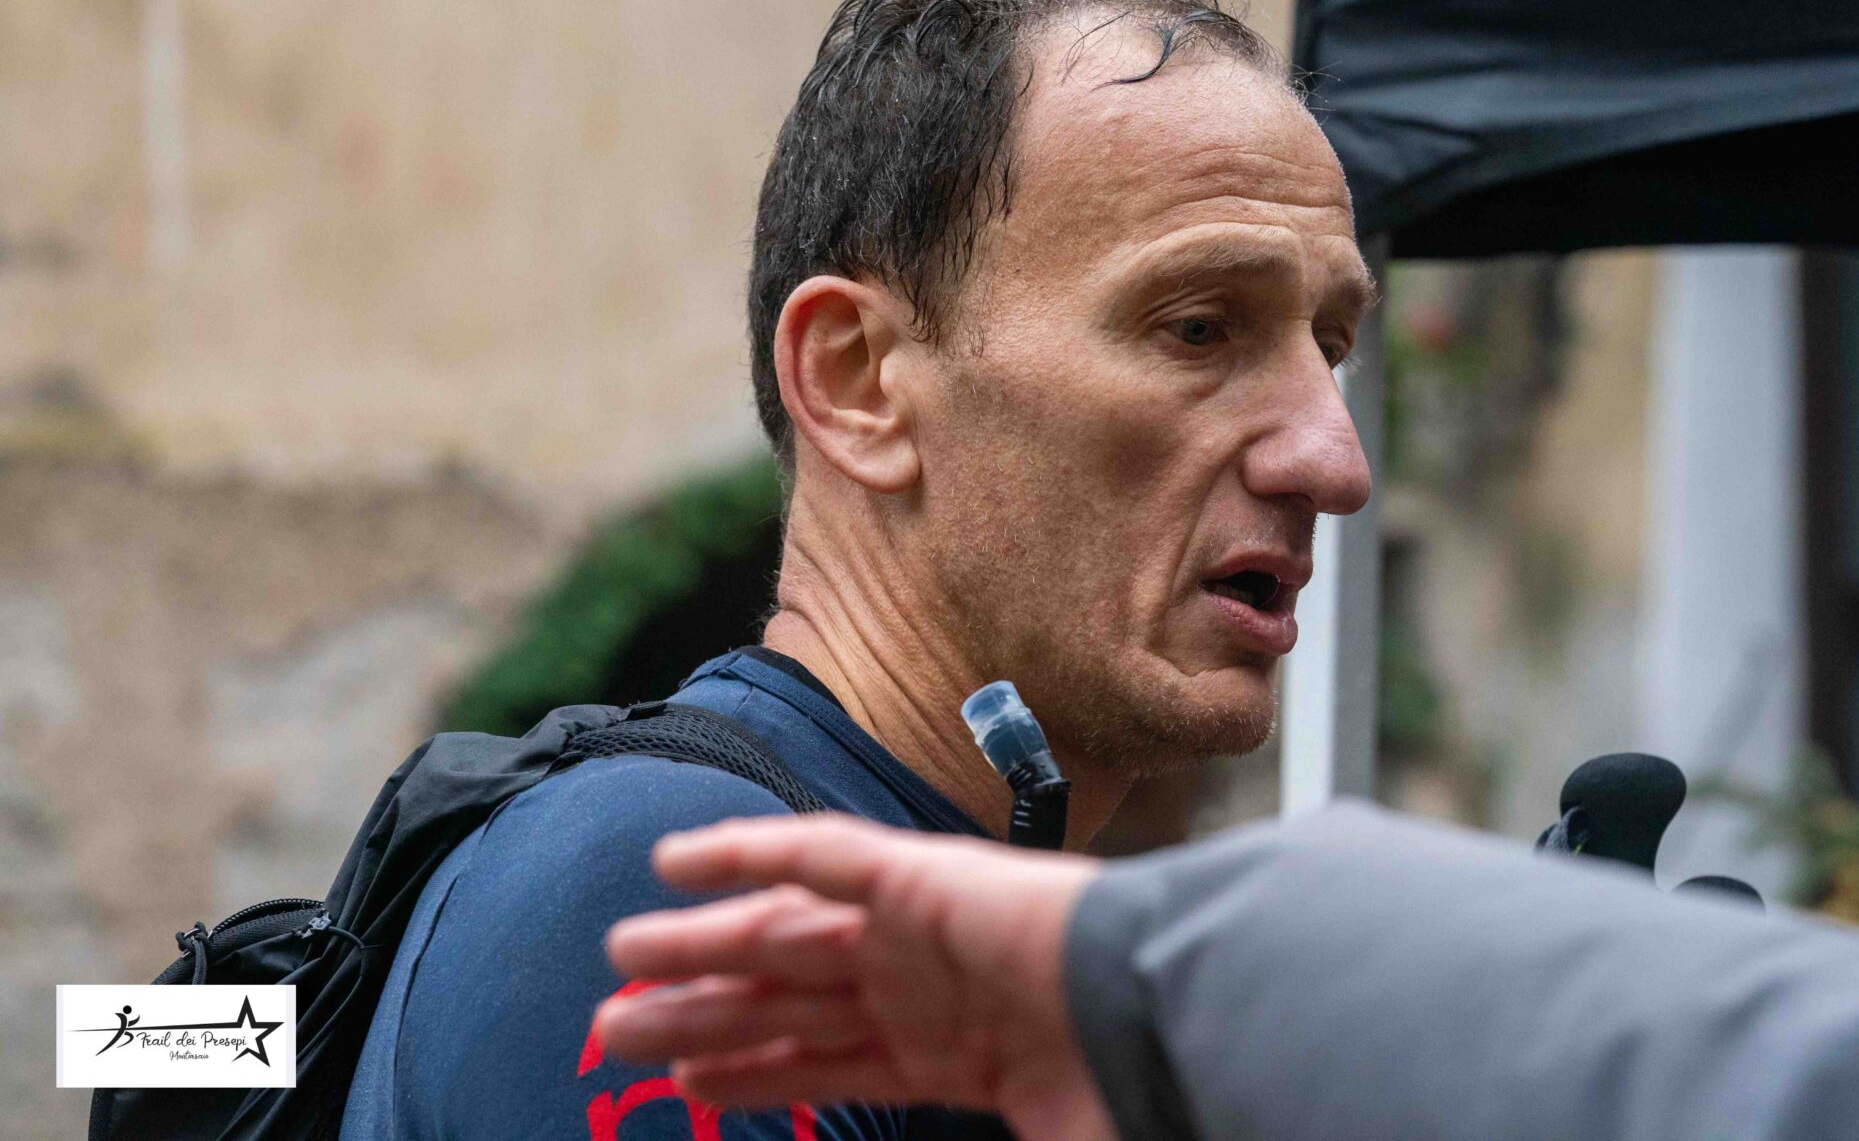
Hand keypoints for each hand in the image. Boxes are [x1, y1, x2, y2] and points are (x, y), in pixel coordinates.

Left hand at [595, 814, 1116, 1140]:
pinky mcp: (917, 875)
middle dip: (698, 1014)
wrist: (1167, 1011)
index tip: (684, 1084)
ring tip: (618, 960)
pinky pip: (816, 856)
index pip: (823, 1065)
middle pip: (781, 1003)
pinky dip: (745, 853)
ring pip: (777, 937)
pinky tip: (673, 860)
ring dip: (695, 946)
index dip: (751, 1073)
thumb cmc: (1121, 1086)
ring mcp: (912, 932)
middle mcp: (914, 989)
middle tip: (610, 1031)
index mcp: (943, 1053)